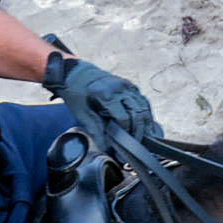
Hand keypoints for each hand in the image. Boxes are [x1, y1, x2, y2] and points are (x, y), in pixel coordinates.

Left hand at [44, 55, 162, 151]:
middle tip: (135, 148)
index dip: (125, 134)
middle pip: (137, 113)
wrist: (76, 73)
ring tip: (144, 139)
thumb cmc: (77, 94)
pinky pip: (143, 101)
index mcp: (105, 93)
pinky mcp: (130, 85)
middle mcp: (119, 87)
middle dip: (138, 132)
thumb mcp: (81, 114)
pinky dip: (146, 114)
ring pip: (144, 107)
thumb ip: (96, 132)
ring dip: (146, 124)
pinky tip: (146, 126)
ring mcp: (126, 85)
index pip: (124, 118)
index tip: (123, 148)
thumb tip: (107, 149)